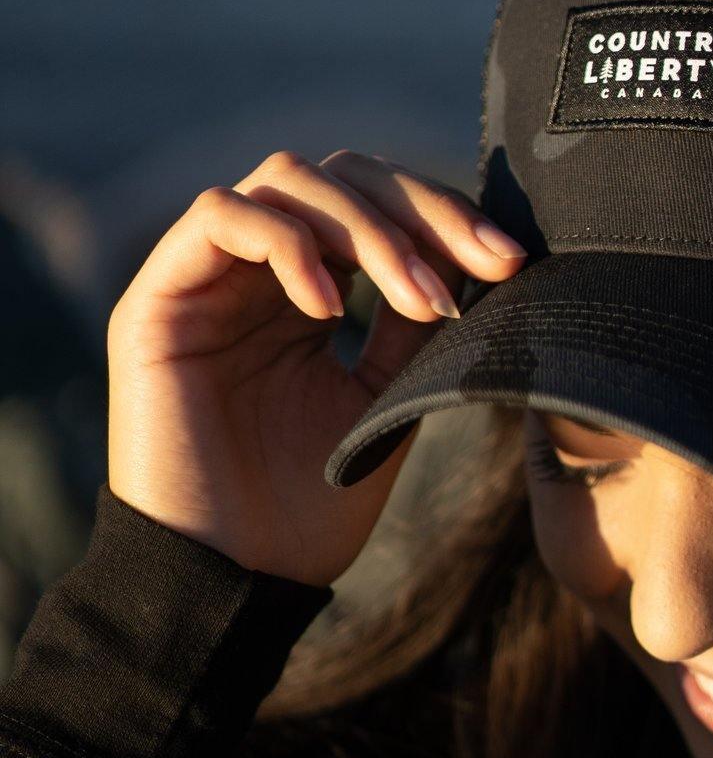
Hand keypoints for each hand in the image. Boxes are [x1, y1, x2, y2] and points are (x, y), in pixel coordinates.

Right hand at [106, 149, 528, 586]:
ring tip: (414, 299)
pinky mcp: (156, 298)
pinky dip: (287, 245)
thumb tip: (474, 258)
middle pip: (342, 173)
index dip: (446, 218)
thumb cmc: (306, 512)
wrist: (234, 584)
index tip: (511, 263)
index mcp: (307, 292)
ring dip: (367, 228)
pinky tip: (328, 309)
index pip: (378, 203)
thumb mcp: (384, 401)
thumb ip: (413, 326)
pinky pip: (220, 216)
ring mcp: (204, 277)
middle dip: (421, 210)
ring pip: (288, 178)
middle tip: (481, 266)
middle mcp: (255, 271)